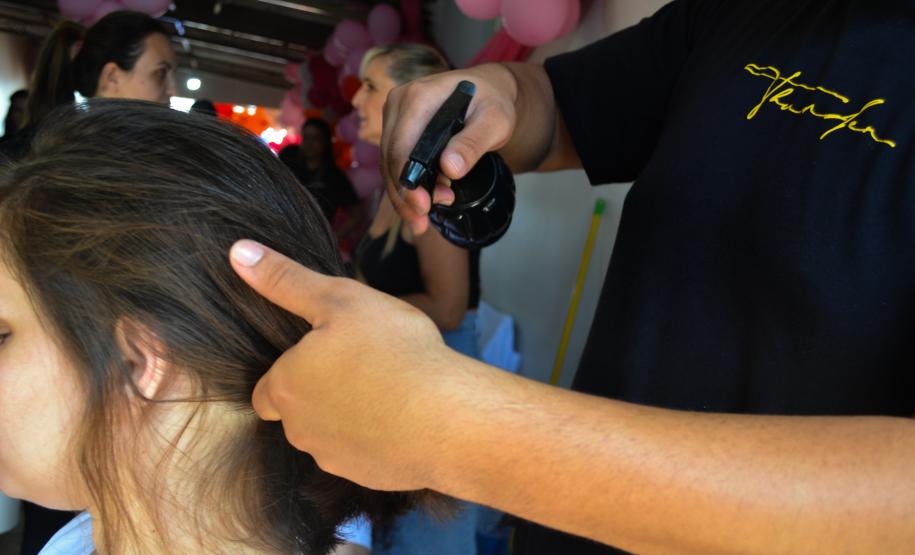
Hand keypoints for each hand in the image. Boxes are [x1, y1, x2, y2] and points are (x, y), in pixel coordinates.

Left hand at [229, 239, 463, 490]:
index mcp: (286, 386)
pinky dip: (375, 439)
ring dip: (348, 417)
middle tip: (363, 365)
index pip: (265, 391)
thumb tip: (238, 252)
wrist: (447, 418)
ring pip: (329, 436)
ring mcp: (334, 458)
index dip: (291, 373)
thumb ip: (286, 281)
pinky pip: (362, 454)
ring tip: (388, 390)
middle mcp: (299, 430)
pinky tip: (404, 418)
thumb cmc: (392, 350)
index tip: (323, 359)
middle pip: (298, 413)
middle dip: (321, 394)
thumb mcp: (339, 299)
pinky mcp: (366, 477)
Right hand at [380, 63, 518, 233]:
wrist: (488, 90)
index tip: (424, 206)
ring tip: (423, 220)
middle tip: (423, 222)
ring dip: (403, 195)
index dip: (409, 181)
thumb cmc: (492, 103)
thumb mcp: (495, 122)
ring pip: (389, 163)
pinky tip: (421, 204)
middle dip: (405, 195)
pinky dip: (406, 185)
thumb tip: (450, 168)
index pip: (403, 145)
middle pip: (391, 158)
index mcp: (419, 97)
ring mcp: (395, 115)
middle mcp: (399, 103)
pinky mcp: (397, 128)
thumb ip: (473, 143)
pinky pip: (395, 161)